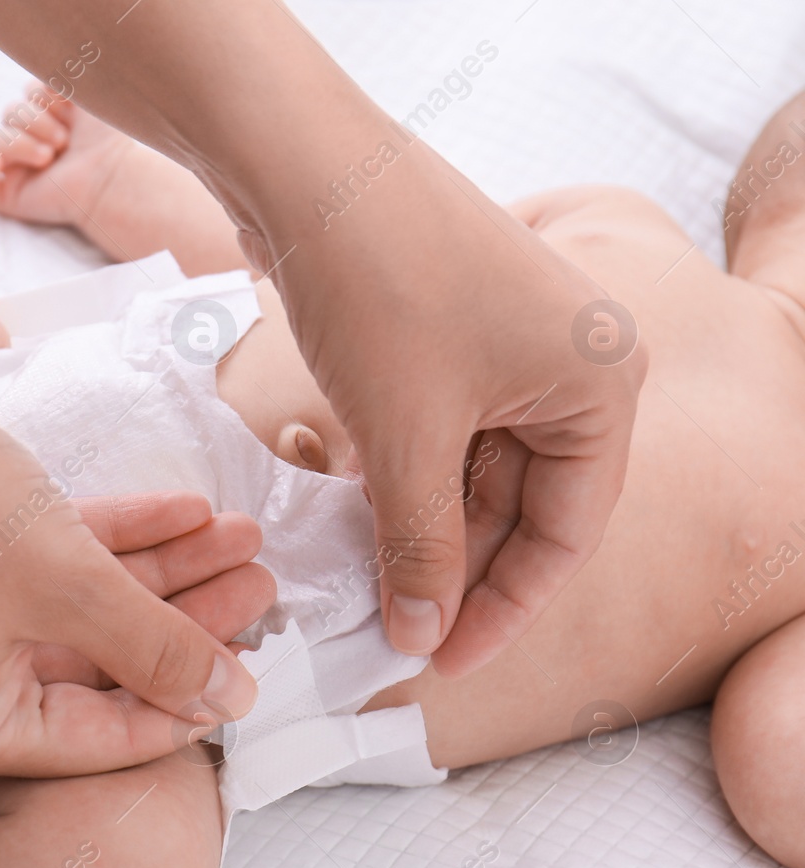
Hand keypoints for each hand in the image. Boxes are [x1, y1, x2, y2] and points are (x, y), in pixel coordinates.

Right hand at [0, 352, 263, 778]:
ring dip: (157, 571)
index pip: (97, 737)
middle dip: (182, 618)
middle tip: (260, 583)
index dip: (185, 700)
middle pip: (92, 667)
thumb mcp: (71, 586)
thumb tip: (231, 698)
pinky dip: (105, 542)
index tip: (255, 670)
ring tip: (239, 535)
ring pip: (73, 610)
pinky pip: (40, 570)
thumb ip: (157, 648)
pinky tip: (181, 509)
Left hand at [225, 146, 644, 675]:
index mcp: (600, 385)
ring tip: (369, 588)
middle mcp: (572, 362)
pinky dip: (404, 477)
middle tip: (396, 634)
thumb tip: (421, 635)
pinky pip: (441, 429)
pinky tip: (362, 523)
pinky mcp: (451, 332)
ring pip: (475, 470)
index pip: (567, 531)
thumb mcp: (406, 437)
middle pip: (522, 504)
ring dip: (423, 528)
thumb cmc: (379, 286)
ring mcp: (510, 343)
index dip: (504, 607)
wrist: (305, 169)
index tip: (443, 660)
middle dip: (456, 570)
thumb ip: (420, 546)